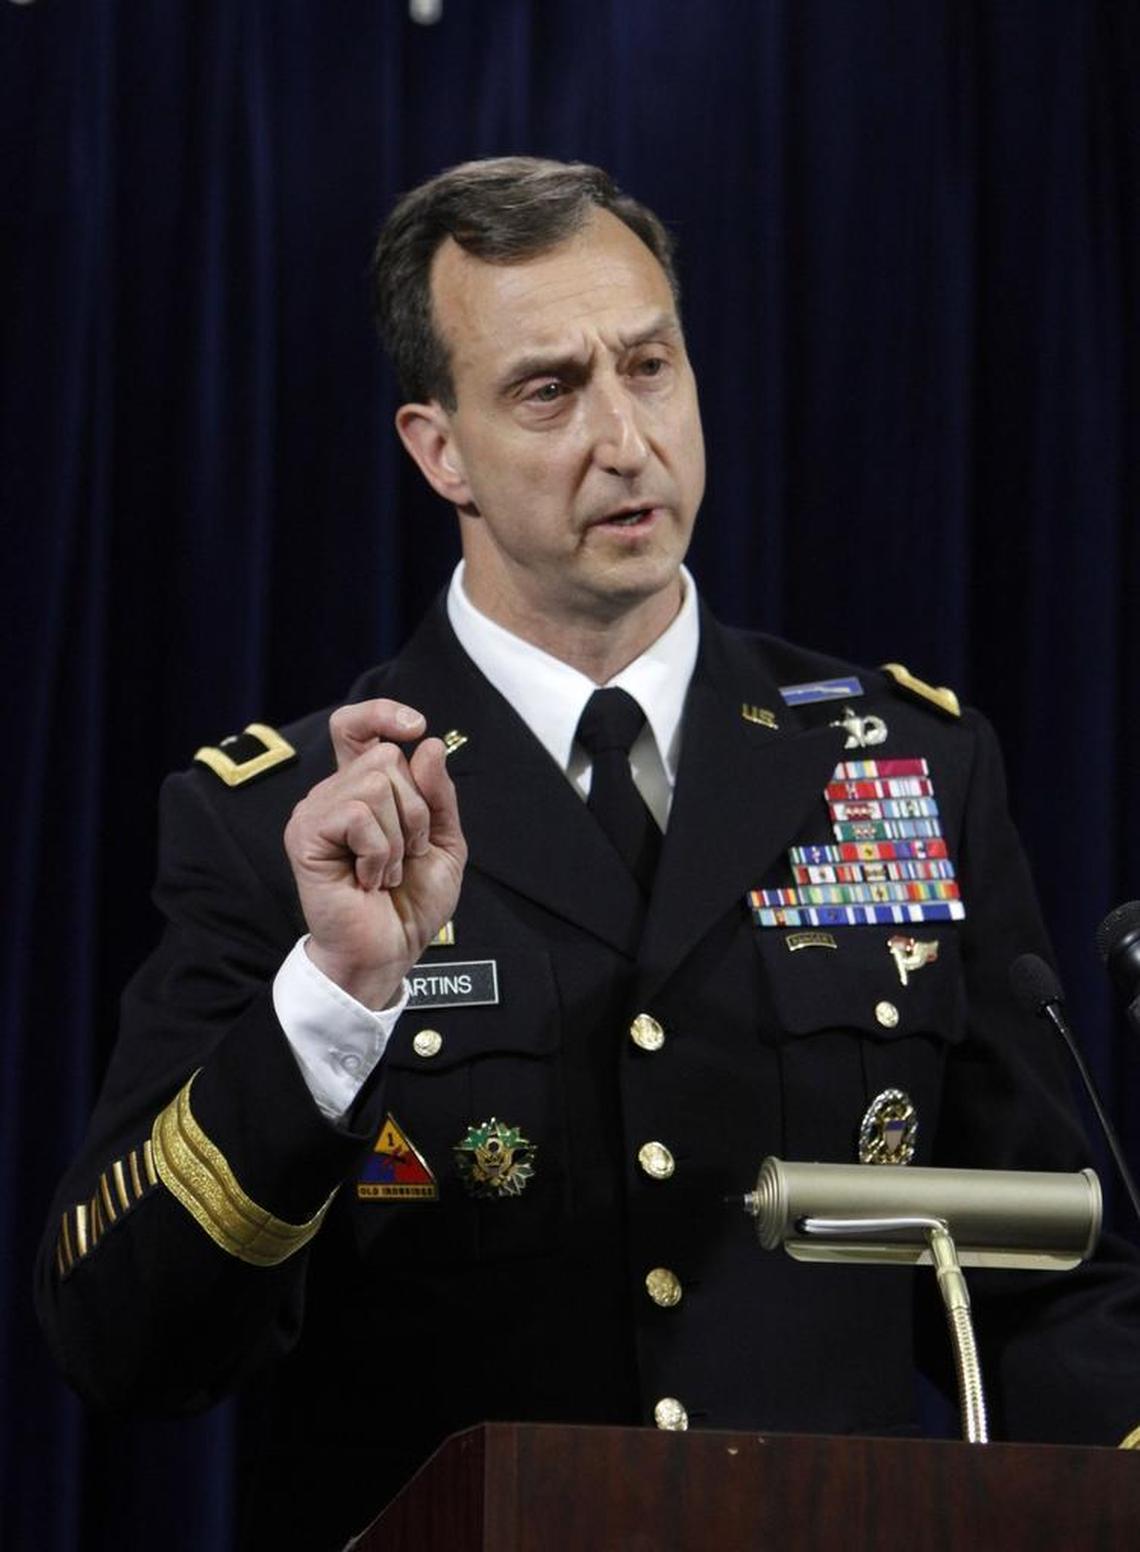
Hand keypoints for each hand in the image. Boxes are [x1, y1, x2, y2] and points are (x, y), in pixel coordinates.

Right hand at [283, 700, 466, 1008]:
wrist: (389, 952)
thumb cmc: (410, 903)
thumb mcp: (443, 842)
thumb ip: (437, 794)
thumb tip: (426, 743)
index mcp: (361, 791)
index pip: (355, 726)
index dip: (382, 713)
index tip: (416, 725)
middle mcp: (332, 794)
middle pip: (386, 756)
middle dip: (415, 809)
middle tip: (405, 854)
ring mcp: (315, 813)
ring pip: (375, 782)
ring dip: (399, 836)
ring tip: (385, 871)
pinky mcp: (305, 836)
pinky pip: (359, 813)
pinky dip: (379, 850)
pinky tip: (368, 879)